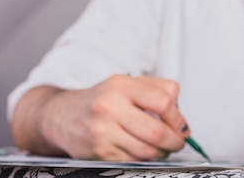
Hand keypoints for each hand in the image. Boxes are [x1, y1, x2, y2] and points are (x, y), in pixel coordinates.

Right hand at [14, 75, 189, 160]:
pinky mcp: (99, 152)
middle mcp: (110, 107)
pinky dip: (145, 159)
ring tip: (164, 147)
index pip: (164, 101)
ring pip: (147, 150)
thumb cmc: (100, 100)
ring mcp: (103, 132)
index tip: (182, 125)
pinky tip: (145, 151)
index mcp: (121, 85)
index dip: (178, 117)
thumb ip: (158, 89)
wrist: (61, 116)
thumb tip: (179, 111)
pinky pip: (133, 161)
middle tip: (179, 141)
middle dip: (175, 140)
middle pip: (157, 131)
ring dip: (162, 152)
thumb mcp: (127, 83)